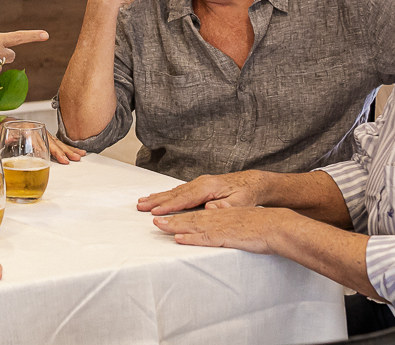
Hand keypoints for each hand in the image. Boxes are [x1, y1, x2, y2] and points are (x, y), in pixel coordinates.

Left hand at [0, 118, 85, 164]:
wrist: (1, 122)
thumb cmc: (1, 129)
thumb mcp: (0, 133)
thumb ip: (6, 137)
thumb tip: (9, 140)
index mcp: (28, 128)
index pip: (43, 142)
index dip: (52, 151)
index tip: (60, 159)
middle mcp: (37, 129)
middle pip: (53, 142)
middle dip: (64, 151)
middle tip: (73, 159)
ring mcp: (42, 133)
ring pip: (57, 142)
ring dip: (69, 149)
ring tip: (80, 155)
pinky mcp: (44, 137)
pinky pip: (56, 142)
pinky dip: (66, 147)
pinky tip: (74, 151)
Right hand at [137, 171, 265, 214]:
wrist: (253, 182)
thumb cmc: (247, 194)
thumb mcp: (242, 202)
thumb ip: (226, 206)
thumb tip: (209, 208)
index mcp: (209, 187)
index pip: (185, 199)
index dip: (169, 206)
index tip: (156, 212)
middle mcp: (201, 183)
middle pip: (175, 193)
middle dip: (156, 200)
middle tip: (140, 206)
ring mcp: (199, 183)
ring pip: (174, 191)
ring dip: (157, 197)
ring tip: (142, 202)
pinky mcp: (199, 186)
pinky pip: (178, 191)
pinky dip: (166, 195)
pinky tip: (157, 197)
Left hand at [153, 207, 287, 253]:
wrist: (278, 227)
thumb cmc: (261, 227)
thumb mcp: (239, 220)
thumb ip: (224, 220)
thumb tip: (211, 219)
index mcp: (220, 212)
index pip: (195, 211)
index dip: (177, 211)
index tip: (162, 212)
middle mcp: (218, 216)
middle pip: (189, 216)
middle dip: (169, 216)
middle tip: (151, 216)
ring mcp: (221, 225)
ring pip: (193, 224)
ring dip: (174, 225)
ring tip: (158, 224)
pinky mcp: (227, 236)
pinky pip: (206, 237)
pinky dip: (191, 238)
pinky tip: (179, 238)